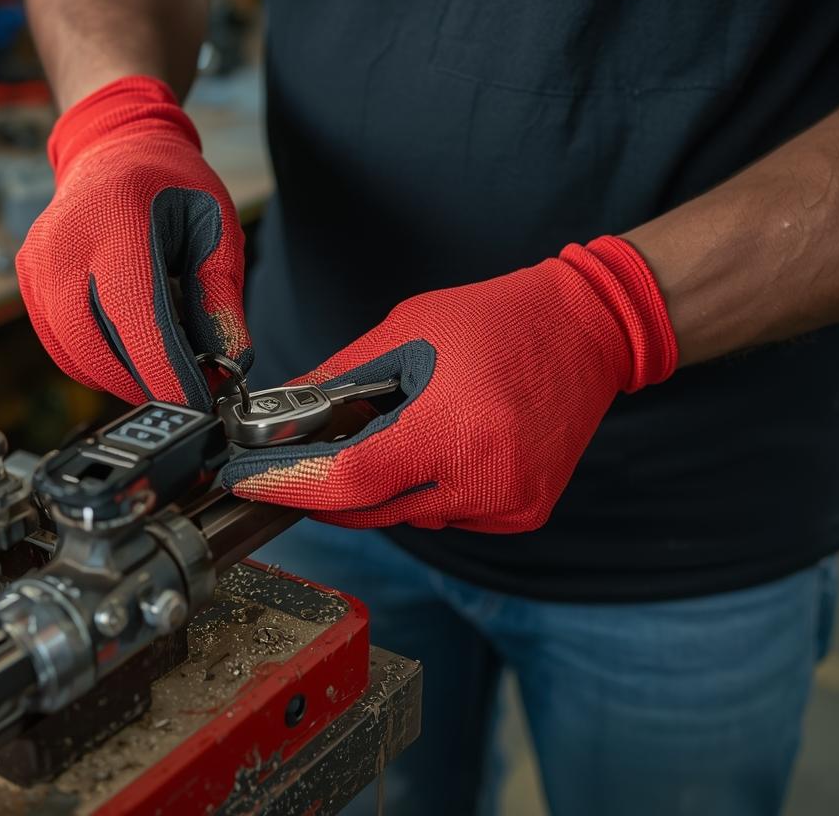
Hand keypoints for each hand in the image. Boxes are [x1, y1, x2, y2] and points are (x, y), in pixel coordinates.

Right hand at [17, 76, 251, 408]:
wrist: (113, 149)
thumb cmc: (169, 185)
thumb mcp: (216, 228)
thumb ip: (222, 298)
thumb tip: (232, 365)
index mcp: (116, 220)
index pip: (134, 312)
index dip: (164, 368)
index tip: (198, 403)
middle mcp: (63, 244)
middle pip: (95, 343)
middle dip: (144, 382)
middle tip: (187, 396)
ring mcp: (37, 265)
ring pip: (75, 353)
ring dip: (121, 378)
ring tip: (164, 373)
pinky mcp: (28, 284)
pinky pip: (61, 345)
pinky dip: (97, 364)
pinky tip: (131, 356)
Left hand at [219, 237, 677, 532]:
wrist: (590, 331)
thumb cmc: (498, 320)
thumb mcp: (406, 333)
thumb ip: (338, 379)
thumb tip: (276, 411)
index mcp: (453, 429)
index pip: (348, 481)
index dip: (289, 484)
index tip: (247, 479)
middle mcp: (484, 480)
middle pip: (370, 510)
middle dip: (324, 487)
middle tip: (291, 460)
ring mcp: (507, 505)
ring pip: (406, 517)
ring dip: (378, 487)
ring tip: (386, 434)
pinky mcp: (522, 514)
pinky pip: (446, 516)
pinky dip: (425, 491)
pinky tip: (437, 449)